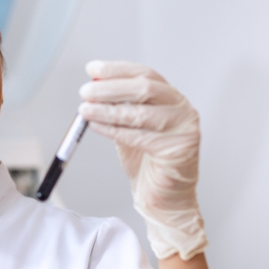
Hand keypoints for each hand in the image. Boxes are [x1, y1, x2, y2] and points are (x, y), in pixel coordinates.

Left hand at [78, 60, 206, 259]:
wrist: (163, 199)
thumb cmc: (147, 164)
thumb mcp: (129, 129)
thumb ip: (117, 109)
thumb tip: (93, 89)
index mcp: (171, 99)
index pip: (144, 74)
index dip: (117, 70)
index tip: (93, 69)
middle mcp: (182, 109)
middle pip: (144, 88)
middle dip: (110, 88)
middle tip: (85, 91)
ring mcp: (184, 128)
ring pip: (141, 112)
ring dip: (108, 110)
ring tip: (84, 110)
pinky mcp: (179, 148)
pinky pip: (139, 136)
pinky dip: (114, 130)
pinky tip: (96, 126)